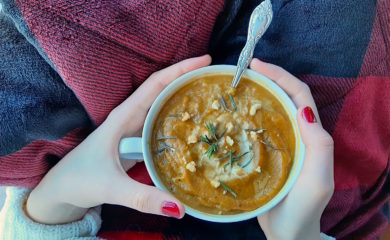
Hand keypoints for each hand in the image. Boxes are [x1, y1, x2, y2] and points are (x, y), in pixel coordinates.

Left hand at [26, 55, 211, 223]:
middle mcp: (130, 117)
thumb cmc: (80, 180)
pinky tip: (194, 127)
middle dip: (189, 79)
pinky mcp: (136, 140)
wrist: (62, 187)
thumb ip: (142, 198)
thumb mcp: (111, 188)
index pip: (156, 84)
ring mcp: (133, 128)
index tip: (205, 60)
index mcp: (123, 117)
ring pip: (163, 105)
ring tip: (212, 97)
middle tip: (217, 79)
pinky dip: (179, 118)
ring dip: (185, 97)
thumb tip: (180, 208)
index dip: (180, 69)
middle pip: (163, 90)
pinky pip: (161, 123)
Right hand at [250, 59, 333, 239]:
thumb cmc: (303, 208)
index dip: (281, 76)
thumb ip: (318, 145)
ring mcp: (280, 143)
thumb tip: (302, 110)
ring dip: (257, 94)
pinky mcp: (265, 154)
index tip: (257, 65)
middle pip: (284, 97)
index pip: (298, 96)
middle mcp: (296, 135)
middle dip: (268, 79)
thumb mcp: (317, 179)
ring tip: (237, 86)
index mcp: (310, 136)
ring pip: (271, 110)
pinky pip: (257, 128)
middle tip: (244, 70)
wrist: (287, 233)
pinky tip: (231, 115)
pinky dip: (247, 115)